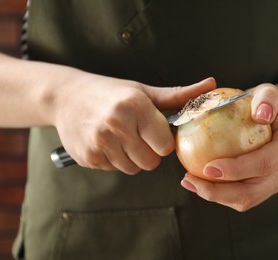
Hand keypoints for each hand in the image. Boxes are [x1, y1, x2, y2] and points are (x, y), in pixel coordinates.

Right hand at [52, 72, 215, 173]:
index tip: (156, 132)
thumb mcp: (142, 91)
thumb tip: (211, 85)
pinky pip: (115, 169)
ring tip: (120, 137)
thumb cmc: (110, 92)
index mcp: (135, 106)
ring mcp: (100, 143)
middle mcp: (117, 124)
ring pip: (133, 169)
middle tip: (137, 135)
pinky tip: (106, 142)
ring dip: (132, 157)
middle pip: (151, 162)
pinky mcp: (88, 157)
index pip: (166, 145)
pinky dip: (114, 160)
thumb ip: (177, 95)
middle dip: (149, 152)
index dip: (164, 141)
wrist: (66, 96)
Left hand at [180, 83, 277, 211]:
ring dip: (215, 197)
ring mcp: (276, 182)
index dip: (237, 170)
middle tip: (191, 180)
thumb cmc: (263, 104)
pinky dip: (218, 194)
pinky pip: (239, 198)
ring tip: (190, 183)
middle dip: (220, 192)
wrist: (268, 118)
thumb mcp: (267, 92)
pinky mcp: (263, 189)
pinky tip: (197, 183)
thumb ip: (267, 98)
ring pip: (245, 200)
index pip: (264, 163)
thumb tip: (261, 114)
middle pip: (253, 191)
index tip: (208, 167)